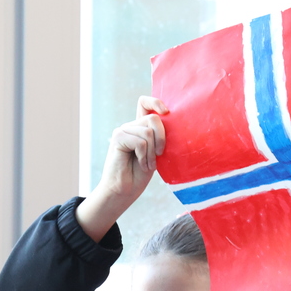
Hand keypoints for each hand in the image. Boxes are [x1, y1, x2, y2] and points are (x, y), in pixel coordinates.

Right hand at [76, 96, 168, 241]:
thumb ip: (160, 137)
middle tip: (158, 155)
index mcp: (140, 127)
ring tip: (147, 164)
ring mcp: (123, 131)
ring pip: (148, 131)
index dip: (155, 101)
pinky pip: (141, 141)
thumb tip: (171, 122)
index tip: (167, 112)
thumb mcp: (156, 153)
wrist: (125, 189)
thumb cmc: (141, 174)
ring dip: (152, 152)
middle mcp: (131, 126)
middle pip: (153, 118)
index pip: (145, 102)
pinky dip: (144, 155)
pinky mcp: (118, 138)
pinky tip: (141, 164)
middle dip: (162, 139)